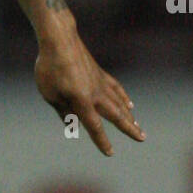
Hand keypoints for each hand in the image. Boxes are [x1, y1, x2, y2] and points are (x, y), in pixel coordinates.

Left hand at [34, 26, 144, 155]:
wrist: (60, 39)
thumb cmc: (49, 68)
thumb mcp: (50, 94)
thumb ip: (63, 112)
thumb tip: (74, 127)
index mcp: (82, 101)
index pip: (94, 126)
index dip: (102, 141)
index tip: (110, 152)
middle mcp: (95, 94)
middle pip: (116, 115)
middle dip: (129, 128)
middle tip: (142, 138)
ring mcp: (100, 82)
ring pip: (119, 102)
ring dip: (129, 116)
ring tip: (138, 126)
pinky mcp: (99, 73)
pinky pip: (116, 88)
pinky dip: (123, 97)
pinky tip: (130, 104)